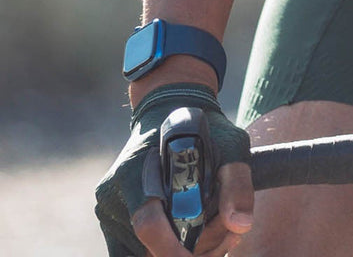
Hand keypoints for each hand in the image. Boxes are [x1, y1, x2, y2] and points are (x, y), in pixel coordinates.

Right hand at [95, 85, 253, 255]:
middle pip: (148, 245)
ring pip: (141, 252)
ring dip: (177, 252)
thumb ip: (237, 183)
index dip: (171, 249)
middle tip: (227, 240)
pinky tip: (192, 237)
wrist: (169, 111)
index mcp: (136, 171)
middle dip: (188, 251)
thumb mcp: (229, 144)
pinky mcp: (111, 222)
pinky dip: (163, 250)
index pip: (147, 222)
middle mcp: (115, 194)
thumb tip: (241, 225)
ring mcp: (109, 210)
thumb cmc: (201, 129)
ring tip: (214, 230)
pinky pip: (134, 250)